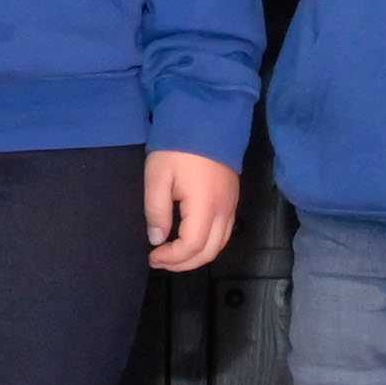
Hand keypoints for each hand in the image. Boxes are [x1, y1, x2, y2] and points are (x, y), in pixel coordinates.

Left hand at [145, 149, 243, 268]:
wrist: (207, 121)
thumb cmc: (178, 148)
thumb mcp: (157, 177)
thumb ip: (156, 211)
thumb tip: (157, 239)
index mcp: (205, 206)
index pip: (192, 246)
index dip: (172, 257)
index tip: (152, 255)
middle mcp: (224, 211)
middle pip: (209, 252)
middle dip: (183, 263)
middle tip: (160, 260)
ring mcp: (231, 206)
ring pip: (220, 245)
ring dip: (196, 256)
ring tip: (172, 254)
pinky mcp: (233, 201)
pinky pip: (224, 233)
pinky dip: (207, 244)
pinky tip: (189, 240)